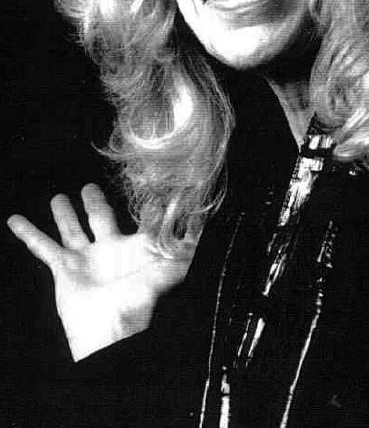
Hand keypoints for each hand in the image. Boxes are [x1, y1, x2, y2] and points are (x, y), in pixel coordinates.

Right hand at [7, 183, 197, 359]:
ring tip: (58, 197)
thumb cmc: (144, 298)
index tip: (153, 189)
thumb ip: (187, 244)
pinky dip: (29, 233)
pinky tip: (16, 219)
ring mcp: (87, 258)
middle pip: (101, 219)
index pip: (145, 220)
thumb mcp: (171, 266)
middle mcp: (111, 249)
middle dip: (96, 203)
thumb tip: (204, 221)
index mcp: (138, 247)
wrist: (112, 327)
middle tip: (91, 187)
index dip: (150, 207)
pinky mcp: (64, 267)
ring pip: (72, 229)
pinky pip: (43, 246)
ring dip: (64, 214)